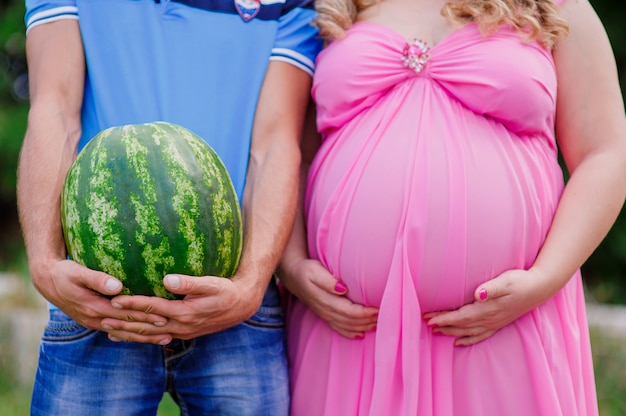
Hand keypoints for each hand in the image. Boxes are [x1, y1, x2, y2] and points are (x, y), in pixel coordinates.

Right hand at [31, 259, 167, 329]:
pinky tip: (146, 337)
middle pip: (127, 328)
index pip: (125, 315)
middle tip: (171, 332)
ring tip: (165, 339)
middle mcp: (96, 319)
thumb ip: (97, 279)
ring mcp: (95, 322)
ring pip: (123, 334)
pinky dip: (132, 335)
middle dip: (149, 331)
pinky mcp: (96, 320)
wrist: (48, 280)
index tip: (164, 317)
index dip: (145, 317)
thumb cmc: (65, 273)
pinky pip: (117, 331)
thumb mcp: (78, 272)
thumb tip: (117, 286)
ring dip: (144, 337)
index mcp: (94, 308)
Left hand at [101, 272, 264, 343]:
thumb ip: (190, 283)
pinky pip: (157, 337)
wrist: (242, 306)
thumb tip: (168, 279)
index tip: (115, 299)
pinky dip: (141, 337)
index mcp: (184, 312)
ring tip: (107, 329)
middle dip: (123, 321)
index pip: (153, 308)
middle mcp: (180, 325)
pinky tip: (129, 336)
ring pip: (149, 334)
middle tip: (100, 316)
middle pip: (146, 325)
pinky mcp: (183, 332)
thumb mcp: (212, 283)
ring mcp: (181, 331)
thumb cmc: (227, 291)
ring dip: (128, 332)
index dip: (133, 303)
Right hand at [280, 258, 377, 338]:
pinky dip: (351, 333)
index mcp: (325, 300)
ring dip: (363, 326)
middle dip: (368, 321)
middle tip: (385, 316)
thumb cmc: (306, 270)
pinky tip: (361, 334)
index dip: (365, 313)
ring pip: (347, 326)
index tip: (378, 309)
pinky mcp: (325, 315)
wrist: (292, 275)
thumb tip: (343, 288)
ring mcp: (325, 315)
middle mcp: (326, 311)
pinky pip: (339, 328)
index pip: (349, 312)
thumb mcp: (314, 270)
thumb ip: (328, 280)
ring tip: (378, 323)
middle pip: (351, 321)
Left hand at [423, 269, 547, 346]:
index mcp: (488, 309)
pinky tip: (458, 342)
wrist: (540, 288)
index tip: (428, 319)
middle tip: (425, 322)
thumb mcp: (506, 281)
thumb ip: (492, 288)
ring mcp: (495, 322)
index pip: (461, 316)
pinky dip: (468, 340)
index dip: (444, 319)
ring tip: (435, 331)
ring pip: (468, 332)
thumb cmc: (521, 281)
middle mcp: (490, 319)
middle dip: (442, 324)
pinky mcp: (499, 322)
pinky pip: (481, 336)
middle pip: (461, 325)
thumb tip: (479, 294)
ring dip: (451, 332)